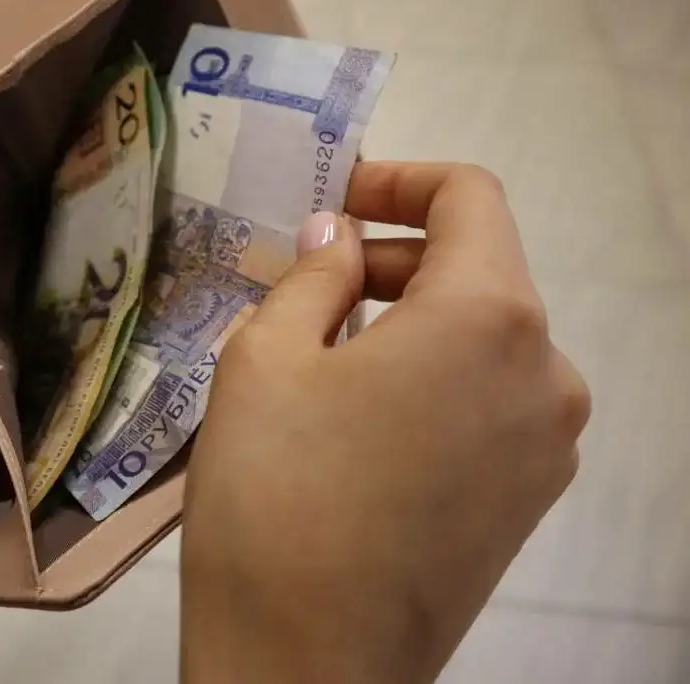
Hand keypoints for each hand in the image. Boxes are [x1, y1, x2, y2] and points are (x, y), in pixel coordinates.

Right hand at [180, 162, 590, 683]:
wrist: (305, 665)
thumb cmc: (275, 494)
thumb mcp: (265, 357)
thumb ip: (314, 274)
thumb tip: (341, 235)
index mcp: (491, 317)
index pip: (471, 197)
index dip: (399, 178)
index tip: (333, 197)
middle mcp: (547, 372)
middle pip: (480, 270)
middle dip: (392, 257)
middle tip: (301, 282)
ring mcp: (548, 444)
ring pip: (483, 340)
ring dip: (408, 322)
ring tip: (317, 354)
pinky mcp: (528, 500)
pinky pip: (487, 402)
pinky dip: (430, 381)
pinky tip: (355, 421)